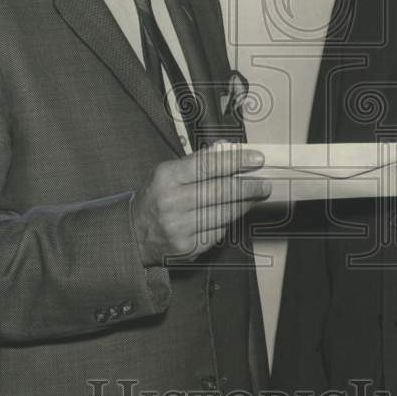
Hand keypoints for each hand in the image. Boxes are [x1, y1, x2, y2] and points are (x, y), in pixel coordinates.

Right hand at [132, 142, 271, 264]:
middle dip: (248, 186)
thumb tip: (228, 147)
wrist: (132, 235)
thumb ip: (199, 160)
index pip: (209, 165)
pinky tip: (230, 215)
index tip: (257, 159)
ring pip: (224, 214)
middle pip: (221, 192)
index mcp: (167, 177)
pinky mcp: (186, 248)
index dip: (237, 161)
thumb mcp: (169, 172)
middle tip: (264, 183)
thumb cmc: (156, 198)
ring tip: (255, 196)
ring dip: (244, 204)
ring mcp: (179, 227)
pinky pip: (217, 233)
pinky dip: (227, 223)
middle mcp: (171, 202)